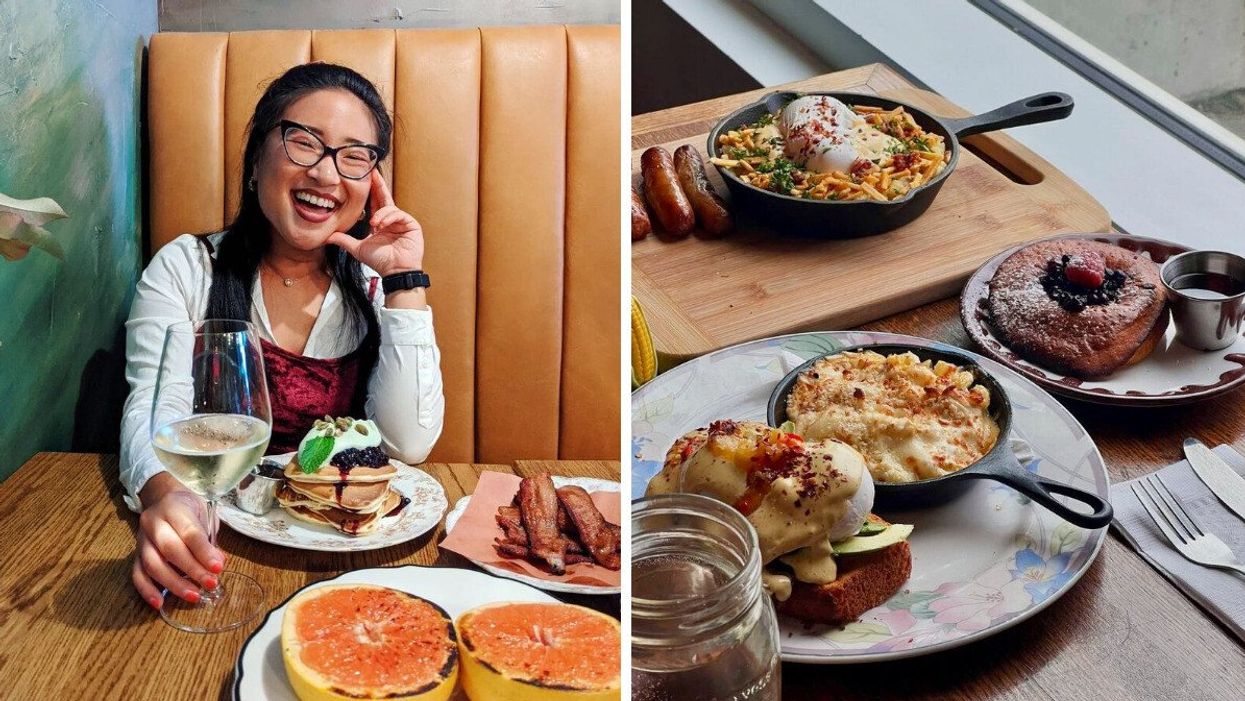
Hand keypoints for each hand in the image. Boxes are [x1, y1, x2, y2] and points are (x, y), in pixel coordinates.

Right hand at [131, 473, 222, 607]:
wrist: (162, 498)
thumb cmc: (188, 509)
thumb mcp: (203, 514)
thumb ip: (209, 538)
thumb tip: (219, 563)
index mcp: (174, 509)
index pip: (189, 532)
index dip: (204, 552)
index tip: (218, 568)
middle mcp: (153, 523)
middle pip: (170, 550)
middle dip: (192, 570)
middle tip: (210, 584)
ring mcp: (141, 540)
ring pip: (152, 564)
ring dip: (173, 584)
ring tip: (193, 596)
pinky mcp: (134, 554)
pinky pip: (137, 574)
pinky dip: (146, 591)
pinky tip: (160, 604)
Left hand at [328, 170, 424, 275]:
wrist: (394, 271)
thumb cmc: (380, 261)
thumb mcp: (358, 248)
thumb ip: (343, 241)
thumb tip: (326, 237)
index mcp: (380, 223)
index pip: (375, 203)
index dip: (371, 191)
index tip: (365, 178)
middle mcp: (391, 220)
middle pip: (385, 198)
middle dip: (378, 185)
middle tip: (372, 172)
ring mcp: (402, 222)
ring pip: (390, 208)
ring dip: (381, 214)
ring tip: (374, 224)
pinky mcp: (411, 224)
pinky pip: (399, 214)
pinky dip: (389, 218)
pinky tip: (382, 224)